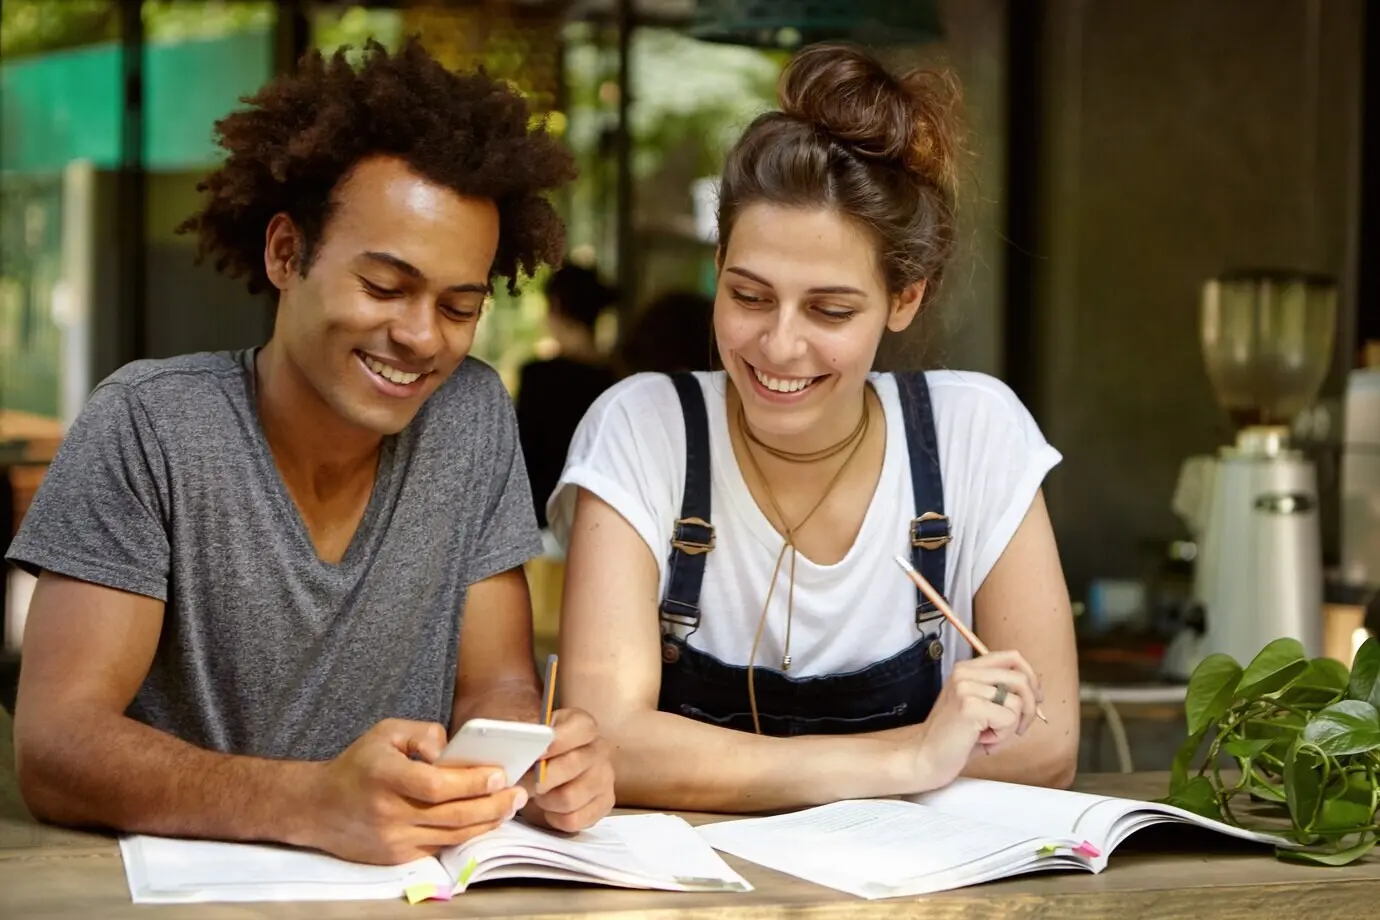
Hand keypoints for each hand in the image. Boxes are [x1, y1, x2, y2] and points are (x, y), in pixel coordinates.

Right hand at [300, 719, 526, 864]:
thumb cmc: (358, 765)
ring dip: (487, 823)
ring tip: (510, 807)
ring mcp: (394, 840)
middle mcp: (389, 812)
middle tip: (518, 794)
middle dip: (493, 805)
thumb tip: (453, 750)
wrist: (318, 808)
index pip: (436, 786)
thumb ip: (424, 733)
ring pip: (452, 836)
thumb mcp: (386, 732)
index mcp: (386, 776)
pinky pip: (441, 847)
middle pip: (453, 815)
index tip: (499, 775)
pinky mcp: (397, 857)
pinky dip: (467, 835)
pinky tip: (485, 822)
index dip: (471, 782)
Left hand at [518, 708, 614, 832]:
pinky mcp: (604, 804)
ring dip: (545, 800)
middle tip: (521, 782)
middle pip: (570, 766)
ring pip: (569, 798)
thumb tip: (516, 739)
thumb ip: (524, 731)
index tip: (536, 753)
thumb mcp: (531, 731)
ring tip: (536, 795)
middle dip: (539, 778)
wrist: (553, 770)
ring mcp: (605, 778)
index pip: (581, 729)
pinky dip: (555, 818)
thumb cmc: (539, 750)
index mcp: (583, 725)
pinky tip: (549, 808)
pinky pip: (574, 820)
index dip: (558, 741)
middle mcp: (599, 749)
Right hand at [911, 651, 1042, 789]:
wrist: (925, 758)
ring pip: (1018, 702)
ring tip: (989, 736)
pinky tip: (982, 740)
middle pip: (1021, 680)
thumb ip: (1002, 693)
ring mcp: (965, 688)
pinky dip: (1003, 736)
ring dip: (1011, 727)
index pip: (1013, 657)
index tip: (1034, 700)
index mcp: (967, 669)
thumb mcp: (981, 707)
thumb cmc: (956, 738)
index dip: (1031, 679)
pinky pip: (1009, 719)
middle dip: (1030, 708)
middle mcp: (965, 673)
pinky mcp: (969, 707)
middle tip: (1018, 729)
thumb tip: (1035, 692)